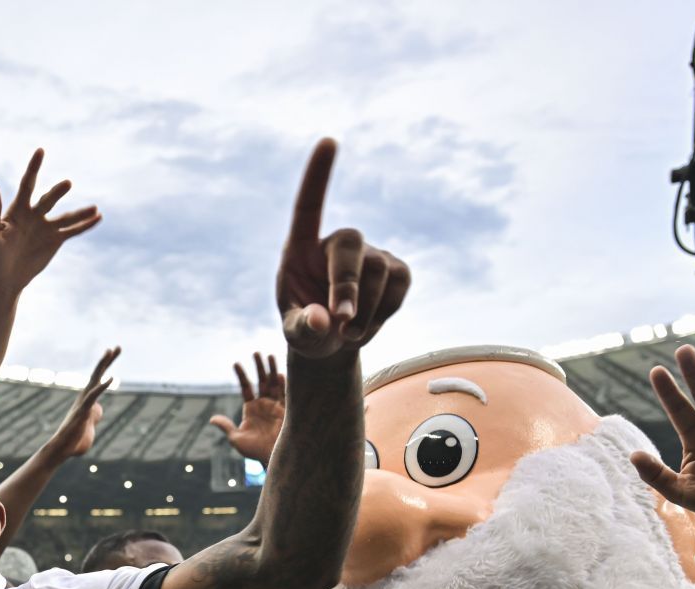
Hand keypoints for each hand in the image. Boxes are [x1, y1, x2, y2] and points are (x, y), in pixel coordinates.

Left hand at [0, 149, 101, 293]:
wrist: (4, 279)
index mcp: (17, 209)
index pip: (27, 184)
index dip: (34, 167)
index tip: (41, 150)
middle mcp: (34, 215)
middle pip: (48, 199)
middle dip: (58, 192)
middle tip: (67, 184)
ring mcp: (46, 227)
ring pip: (66, 216)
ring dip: (81, 212)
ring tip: (95, 208)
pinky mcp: (55, 240)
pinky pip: (73, 230)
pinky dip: (86, 225)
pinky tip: (98, 217)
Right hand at [42, 347, 119, 460]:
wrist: (62, 449)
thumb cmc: (75, 440)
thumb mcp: (90, 425)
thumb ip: (94, 415)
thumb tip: (98, 409)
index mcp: (88, 400)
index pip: (98, 378)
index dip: (106, 365)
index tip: (114, 352)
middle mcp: (84, 397)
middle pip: (97, 374)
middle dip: (107, 360)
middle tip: (117, 347)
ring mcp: (83, 403)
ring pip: (94, 380)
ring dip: (102, 365)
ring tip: (110, 352)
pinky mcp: (82, 411)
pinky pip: (93, 397)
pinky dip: (101, 387)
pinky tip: (111, 379)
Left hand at [210, 352, 286, 462]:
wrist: (271, 458)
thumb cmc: (254, 451)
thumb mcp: (236, 439)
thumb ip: (226, 426)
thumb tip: (212, 419)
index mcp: (251, 408)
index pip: (246, 387)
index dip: (241, 375)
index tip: (236, 363)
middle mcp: (264, 404)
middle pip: (262, 381)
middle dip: (259, 367)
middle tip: (256, 352)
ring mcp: (276, 406)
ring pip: (274, 383)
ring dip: (272, 370)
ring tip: (269, 356)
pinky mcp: (287, 410)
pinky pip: (286, 394)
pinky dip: (284, 384)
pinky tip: (281, 374)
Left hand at [277, 140, 409, 359]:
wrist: (332, 342)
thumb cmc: (307, 328)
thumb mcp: (296, 334)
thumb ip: (302, 327)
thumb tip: (321, 319)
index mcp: (300, 248)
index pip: (308, 206)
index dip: (318, 174)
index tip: (328, 140)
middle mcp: (336, 243)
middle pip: (350, 243)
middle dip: (347, 284)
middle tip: (341, 323)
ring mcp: (371, 253)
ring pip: (378, 272)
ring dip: (366, 312)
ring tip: (347, 335)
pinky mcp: (397, 270)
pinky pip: (399, 287)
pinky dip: (384, 314)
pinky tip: (367, 326)